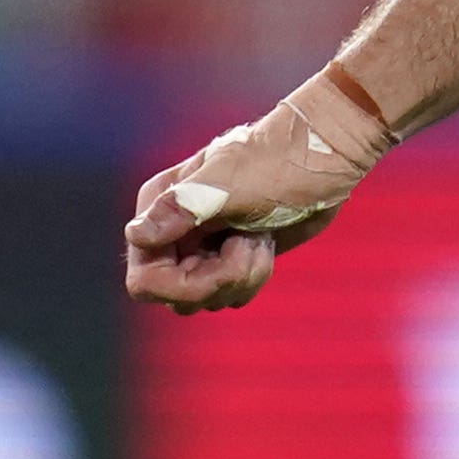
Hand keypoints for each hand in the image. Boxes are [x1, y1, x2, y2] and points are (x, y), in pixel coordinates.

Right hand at [125, 75, 395, 313]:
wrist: (321, 158)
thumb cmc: (275, 160)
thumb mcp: (229, 183)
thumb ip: (182, 208)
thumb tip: (137, 235)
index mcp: (160, 208)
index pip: (144, 280)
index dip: (181, 286)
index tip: (219, 261)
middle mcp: (172, 232)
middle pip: (177, 298)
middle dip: (219, 281)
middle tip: (247, 245)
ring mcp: (201, 249)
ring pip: (205, 300)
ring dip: (242, 278)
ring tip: (258, 237)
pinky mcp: (230, 260)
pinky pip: (230, 295)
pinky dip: (253, 278)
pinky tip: (265, 245)